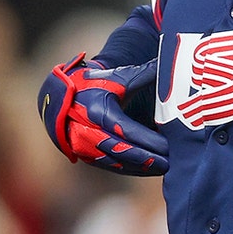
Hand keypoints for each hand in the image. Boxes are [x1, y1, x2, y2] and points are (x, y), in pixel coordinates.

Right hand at [38, 53, 168, 175]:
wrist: (62, 97)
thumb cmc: (95, 85)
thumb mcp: (117, 78)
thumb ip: (143, 74)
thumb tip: (166, 63)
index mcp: (98, 112)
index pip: (127, 130)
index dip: (148, 140)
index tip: (168, 146)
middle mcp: (89, 132)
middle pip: (123, 151)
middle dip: (148, 159)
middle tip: (170, 164)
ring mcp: (85, 146)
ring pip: (117, 163)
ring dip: (141, 168)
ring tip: (164, 169)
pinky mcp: (86, 156)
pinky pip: (111, 166)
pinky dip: (130, 169)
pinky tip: (147, 170)